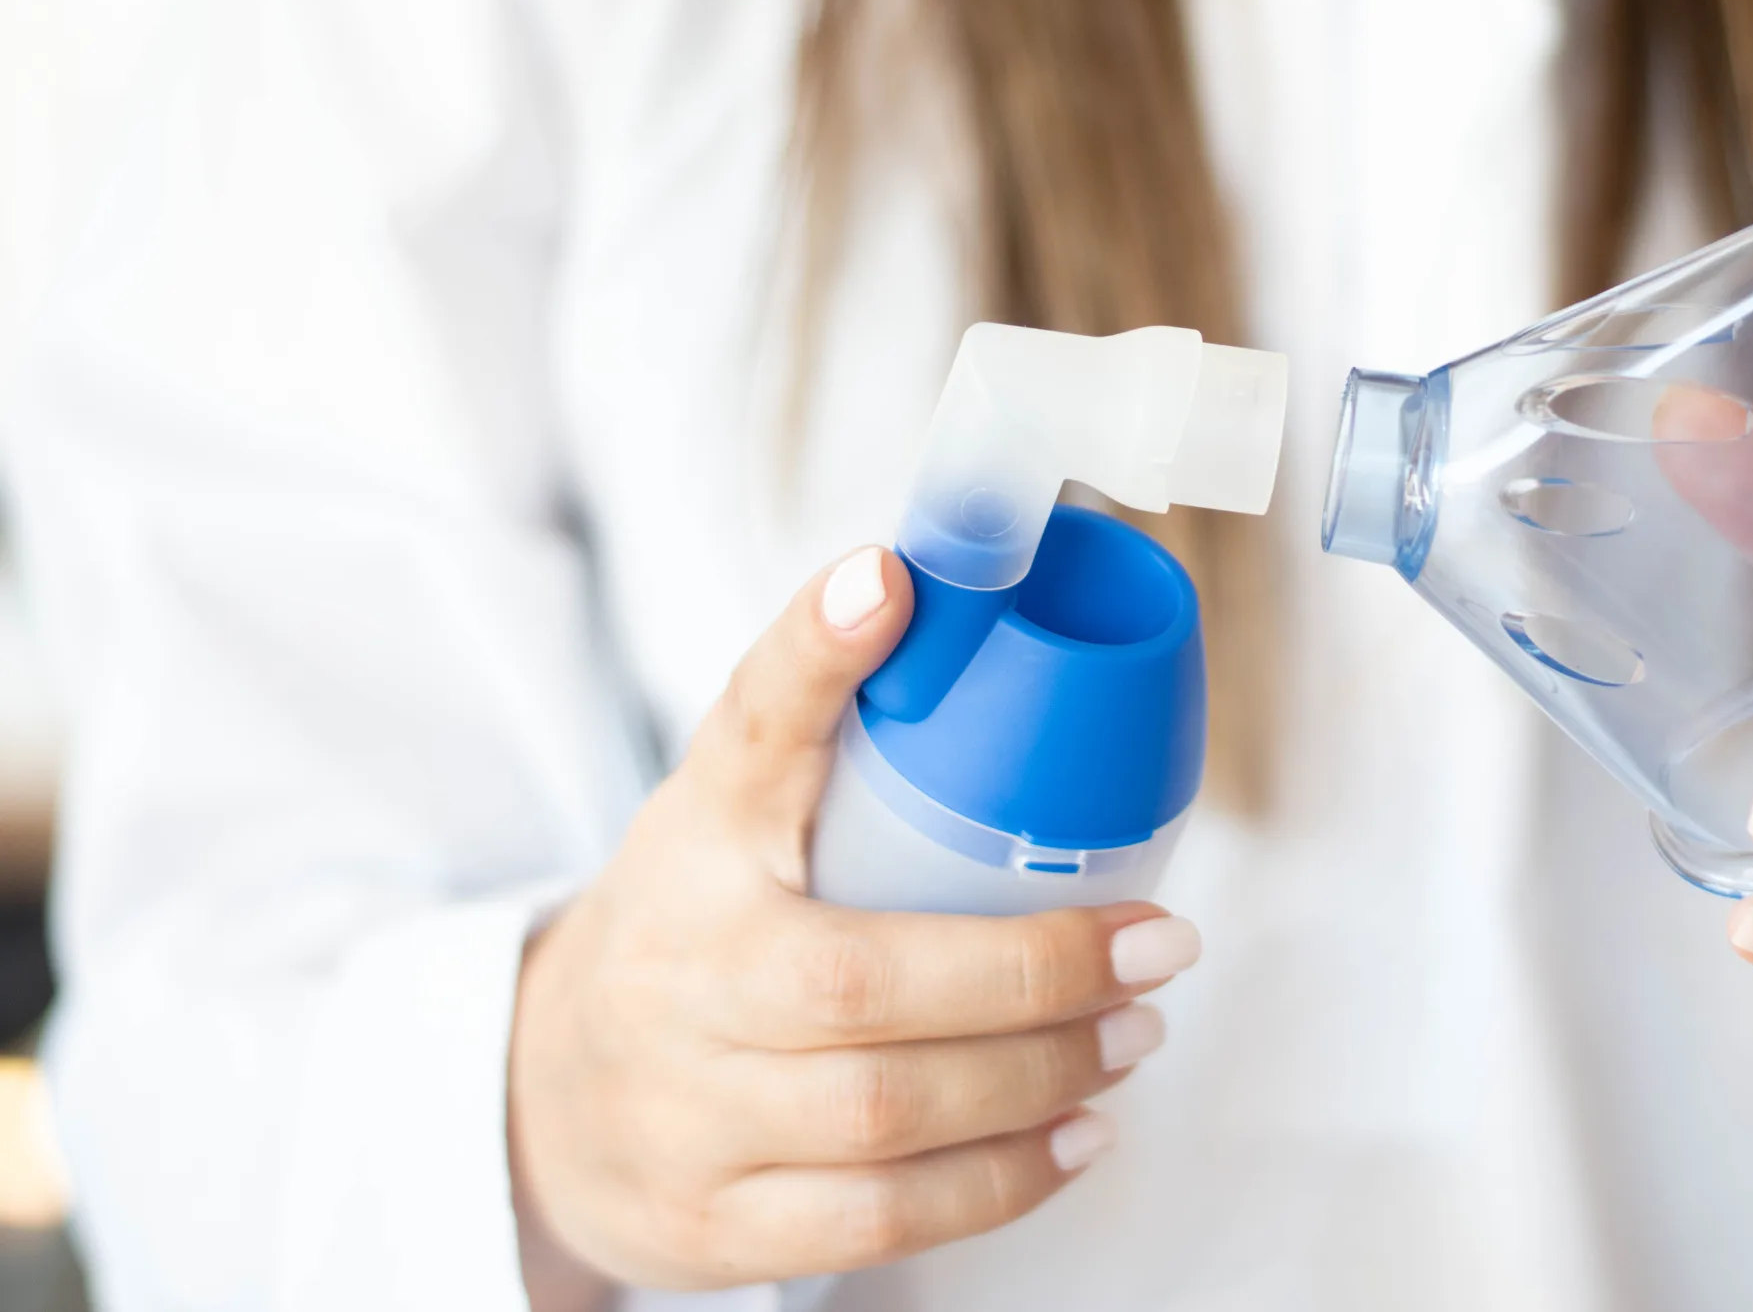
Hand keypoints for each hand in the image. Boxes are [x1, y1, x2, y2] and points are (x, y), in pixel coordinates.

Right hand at [508, 548, 1201, 1303]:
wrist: (548, 1092)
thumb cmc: (694, 919)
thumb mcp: (733, 799)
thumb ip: (819, 697)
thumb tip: (919, 569)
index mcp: (692, 843)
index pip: (748, 729)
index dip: (818, 652)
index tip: (892, 578)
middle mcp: (677, 978)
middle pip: (862, 982)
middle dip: (1038, 973)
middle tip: (1160, 950)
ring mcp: (684, 1115)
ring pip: (884, 1116)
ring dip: (1043, 1079)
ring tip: (1136, 1037)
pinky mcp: (713, 1228)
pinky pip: (880, 1222)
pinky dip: (1001, 1182)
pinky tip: (1079, 1135)